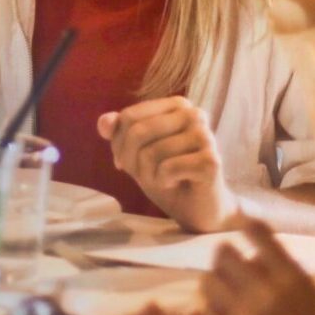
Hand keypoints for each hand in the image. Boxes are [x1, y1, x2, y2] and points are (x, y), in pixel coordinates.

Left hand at [97, 97, 239, 231]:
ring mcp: (205, 136)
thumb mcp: (137, 154)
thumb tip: (103, 122)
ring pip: (151, 152)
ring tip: (164, 180)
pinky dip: (163, 182)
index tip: (128, 162)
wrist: (199, 209)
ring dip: (149, 175)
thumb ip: (119, 134)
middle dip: (132, 161)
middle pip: (138, 132)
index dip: (119, 145)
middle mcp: (194, 113)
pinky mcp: (210, 161)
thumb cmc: (169, 177)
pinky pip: (167, 169)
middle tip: (145, 175)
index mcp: (177, 105)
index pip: (129, 117)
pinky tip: (177, 184)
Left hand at [202, 219, 314, 314]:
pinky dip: (212, 310)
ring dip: (214, 280)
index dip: (246, 224)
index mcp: (290, 278)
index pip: (261, 236)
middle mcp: (264, 292)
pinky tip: (222, 314)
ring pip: (209, 281)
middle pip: (225, 255)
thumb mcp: (306, 294)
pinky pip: (207, 313)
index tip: (238, 220)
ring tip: (220, 285)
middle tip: (224, 256)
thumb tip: (249, 249)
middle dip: (223, 253)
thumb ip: (280, 268)